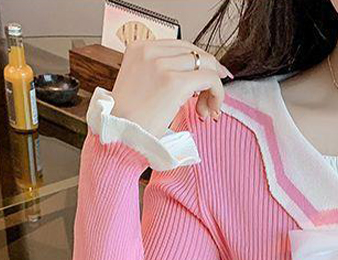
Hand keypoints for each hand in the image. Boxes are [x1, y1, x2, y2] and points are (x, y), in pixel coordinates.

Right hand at [110, 39, 232, 137]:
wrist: (120, 135)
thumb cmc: (130, 119)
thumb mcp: (140, 84)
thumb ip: (161, 73)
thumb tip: (190, 76)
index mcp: (140, 48)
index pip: (181, 46)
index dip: (200, 62)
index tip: (210, 77)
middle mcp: (150, 52)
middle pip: (196, 53)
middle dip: (211, 74)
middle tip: (213, 97)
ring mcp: (162, 65)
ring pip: (207, 65)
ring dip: (214, 89)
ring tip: (205, 110)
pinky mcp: (175, 82)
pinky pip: (210, 79)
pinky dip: (217, 94)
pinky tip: (209, 110)